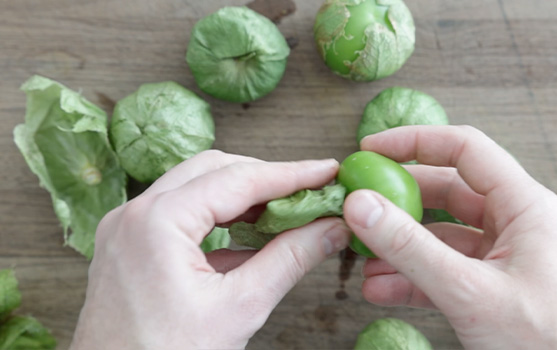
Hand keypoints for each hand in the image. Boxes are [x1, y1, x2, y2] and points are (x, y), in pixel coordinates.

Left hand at [70, 151, 350, 349]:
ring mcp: (127, 229)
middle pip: (214, 170)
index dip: (291, 174)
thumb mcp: (240, 308)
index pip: (238, 179)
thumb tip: (332, 229)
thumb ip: (290, 259)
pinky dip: (219, 218)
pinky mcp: (129, 246)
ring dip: (243, 196)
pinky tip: (252, 236)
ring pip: (196, 187)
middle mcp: (135, 214)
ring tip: (286, 213)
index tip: (327, 173)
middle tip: (309, 192)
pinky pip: (181, 214)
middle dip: (266, 179)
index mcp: (157, 221)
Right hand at [343, 126, 556, 349]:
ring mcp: (503, 256)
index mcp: (525, 207)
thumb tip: (363, 206)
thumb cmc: (552, 343)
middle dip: (399, 201)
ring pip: (441, 235)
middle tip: (360, 204)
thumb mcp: (471, 291)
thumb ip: (412, 249)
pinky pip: (445, 269)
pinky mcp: (493, 286)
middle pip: (446, 192)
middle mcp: (515, 224)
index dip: (416, 142)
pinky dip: (412, 276)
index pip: (466, 150)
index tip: (373, 149)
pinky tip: (381, 287)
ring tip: (362, 257)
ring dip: (400, 246)